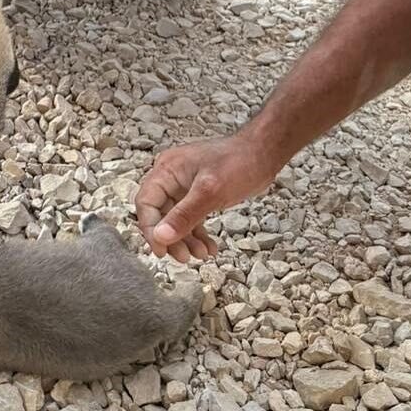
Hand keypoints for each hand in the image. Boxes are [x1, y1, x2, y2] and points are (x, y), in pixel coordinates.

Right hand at [135, 132, 279, 261]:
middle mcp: (172, 177)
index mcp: (167, 170)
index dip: (150, 229)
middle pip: (160, 214)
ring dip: (186, 239)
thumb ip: (184, 215)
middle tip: (183, 257)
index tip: (161, 250)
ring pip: (176, 219)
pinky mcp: (199, 193)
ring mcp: (185, 185)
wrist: (264, 153)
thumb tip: (161, 237)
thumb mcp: (210, 192)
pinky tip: (209, 247)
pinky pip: (191, 217)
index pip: (146, 203)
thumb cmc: (239, 162)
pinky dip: (198, 233)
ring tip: (201, 255)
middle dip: (171, 237)